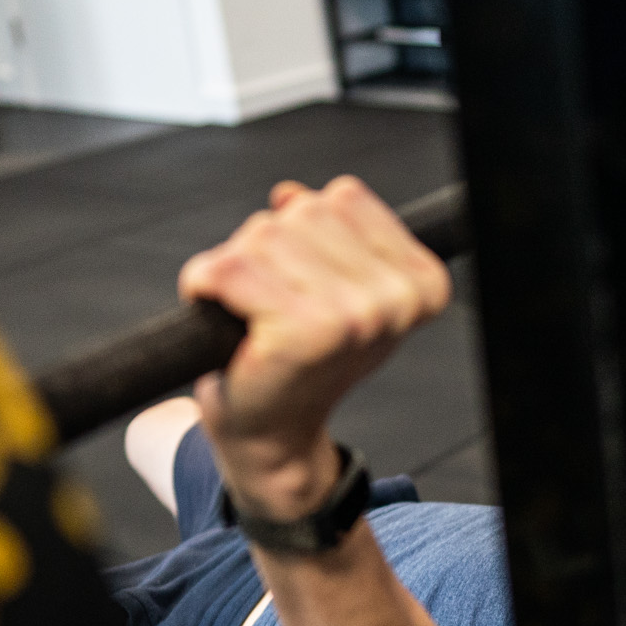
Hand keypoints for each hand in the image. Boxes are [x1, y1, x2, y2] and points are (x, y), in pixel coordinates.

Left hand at [178, 176, 449, 519]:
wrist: (275, 431)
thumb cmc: (304, 361)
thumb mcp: (336, 284)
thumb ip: (328, 229)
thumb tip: (288, 194)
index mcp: (421, 282)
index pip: (345, 197)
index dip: (309, 232)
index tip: (310, 284)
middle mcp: (396, 299)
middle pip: (303, 211)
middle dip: (271, 248)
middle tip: (275, 305)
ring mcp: (354, 317)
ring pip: (262, 235)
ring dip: (238, 269)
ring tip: (255, 316)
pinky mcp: (301, 333)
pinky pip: (227, 269)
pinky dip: (204, 285)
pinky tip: (223, 317)